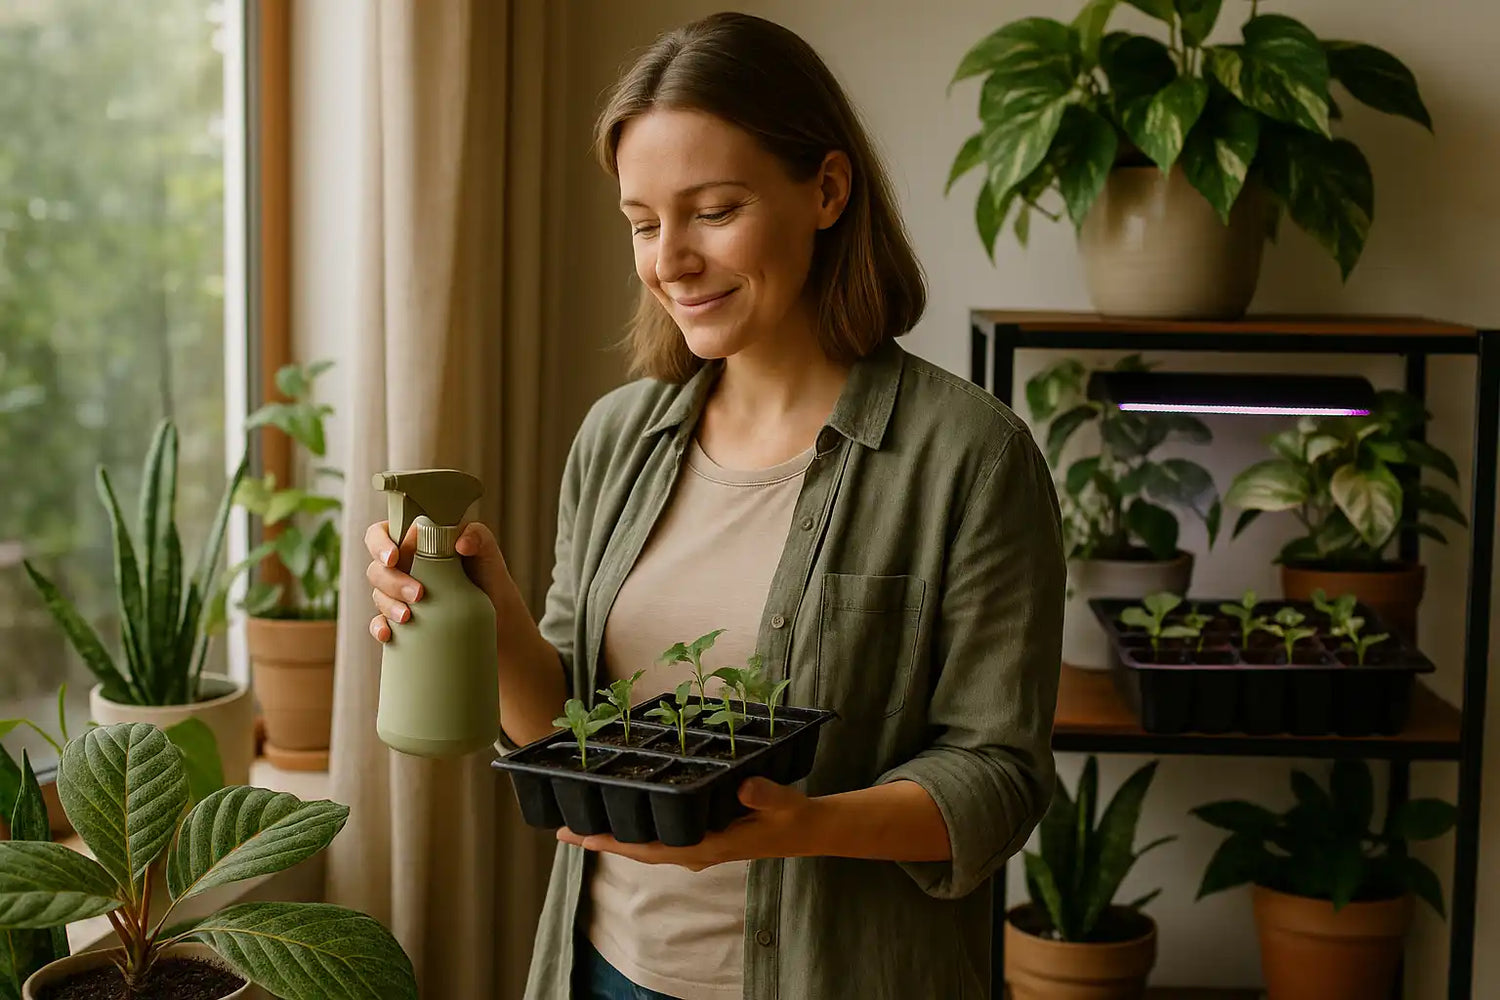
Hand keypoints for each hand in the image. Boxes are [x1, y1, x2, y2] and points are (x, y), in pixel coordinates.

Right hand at [364, 519, 510, 641]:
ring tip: (409, 616)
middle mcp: (401, 566)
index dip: (379, 544)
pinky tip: (388, 634)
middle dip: (392, 582)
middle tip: (418, 593)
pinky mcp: (402, 618)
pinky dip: (380, 628)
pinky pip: (380, 623)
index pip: (380, 534)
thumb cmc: (487, 573)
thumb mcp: (486, 549)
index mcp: (412, 541)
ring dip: (389, 605)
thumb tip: (461, 543)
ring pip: (378, 596)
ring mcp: (399, 593)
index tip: (393, 558)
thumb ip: (477, 535)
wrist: (498, 611)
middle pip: (377, 569)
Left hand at [555, 777, 818, 870]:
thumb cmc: (793, 816)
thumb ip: (764, 795)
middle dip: (603, 841)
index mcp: (709, 846)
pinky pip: (662, 839)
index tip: (581, 837)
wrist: (808, 830)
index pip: (652, 849)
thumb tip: (743, 785)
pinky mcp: (704, 839)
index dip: (615, 843)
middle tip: (562, 831)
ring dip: (617, 838)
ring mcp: (699, 848)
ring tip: (583, 826)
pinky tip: (628, 818)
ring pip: (648, 846)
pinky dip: (640, 831)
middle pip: (639, 851)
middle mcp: (697, 851)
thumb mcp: (783, 802)